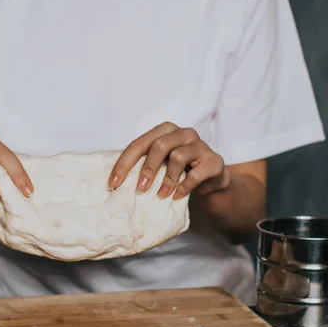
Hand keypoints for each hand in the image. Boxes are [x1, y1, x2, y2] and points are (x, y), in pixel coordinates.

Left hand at [109, 122, 229, 199]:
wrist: (211, 180)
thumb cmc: (179, 171)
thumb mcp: (160, 165)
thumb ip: (142, 165)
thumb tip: (114, 182)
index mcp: (165, 131)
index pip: (139, 144)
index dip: (124, 163)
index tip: (113, 183)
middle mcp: (183, 133)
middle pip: (159, 145)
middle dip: (147, 169)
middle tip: (140, 189)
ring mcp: (200, 145)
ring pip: (177, 157)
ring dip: (167, 180)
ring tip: (161, 195)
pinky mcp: (214, 160)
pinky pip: (196, 173)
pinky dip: (184, 187)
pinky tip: (177, 196)